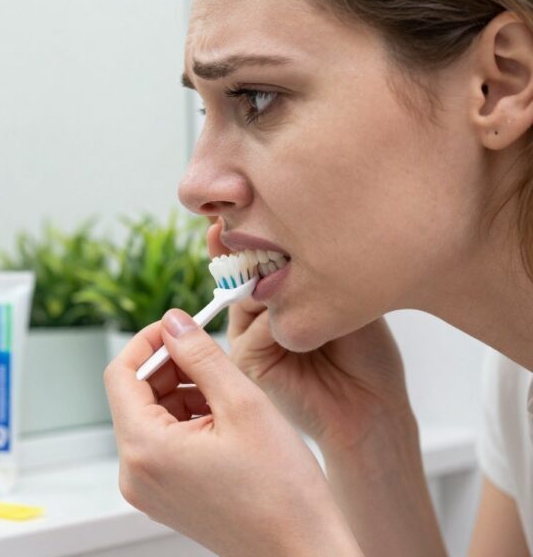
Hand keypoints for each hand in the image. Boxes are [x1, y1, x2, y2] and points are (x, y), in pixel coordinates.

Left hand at [105, 311, 361, 555]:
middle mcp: (134, 473)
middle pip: (134, 396)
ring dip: (183, 394)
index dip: (149, 342)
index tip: (179, 327)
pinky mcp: (164, 497)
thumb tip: (175, 322)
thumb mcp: (244, 404)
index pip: (120, 374)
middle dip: (170, 369)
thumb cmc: (283, 493)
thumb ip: (201, 355)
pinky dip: (187, 422)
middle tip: (213, 356)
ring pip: (151, 418)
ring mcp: (147, 489)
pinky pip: (162, 444)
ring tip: (229, 395)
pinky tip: (226, 421)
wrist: (303, 553)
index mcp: (144, 449)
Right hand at [206, 219, 413, 453]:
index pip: (254, 256)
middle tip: (249, 231)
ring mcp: (248, 337)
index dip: (253, 232)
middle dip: (244, 248)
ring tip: (291, 283)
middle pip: (239, 270)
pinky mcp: (248, 362)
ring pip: (241, 295)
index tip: (252, 202)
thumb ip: (313, 268)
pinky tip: (303, 326)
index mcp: (279, 296)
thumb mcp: (346, 295)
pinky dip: (273, 322)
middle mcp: (257, 314)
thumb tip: (287, 232)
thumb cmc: (368, 357)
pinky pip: (250, 330)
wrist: (373, 409)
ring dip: (261, 283)